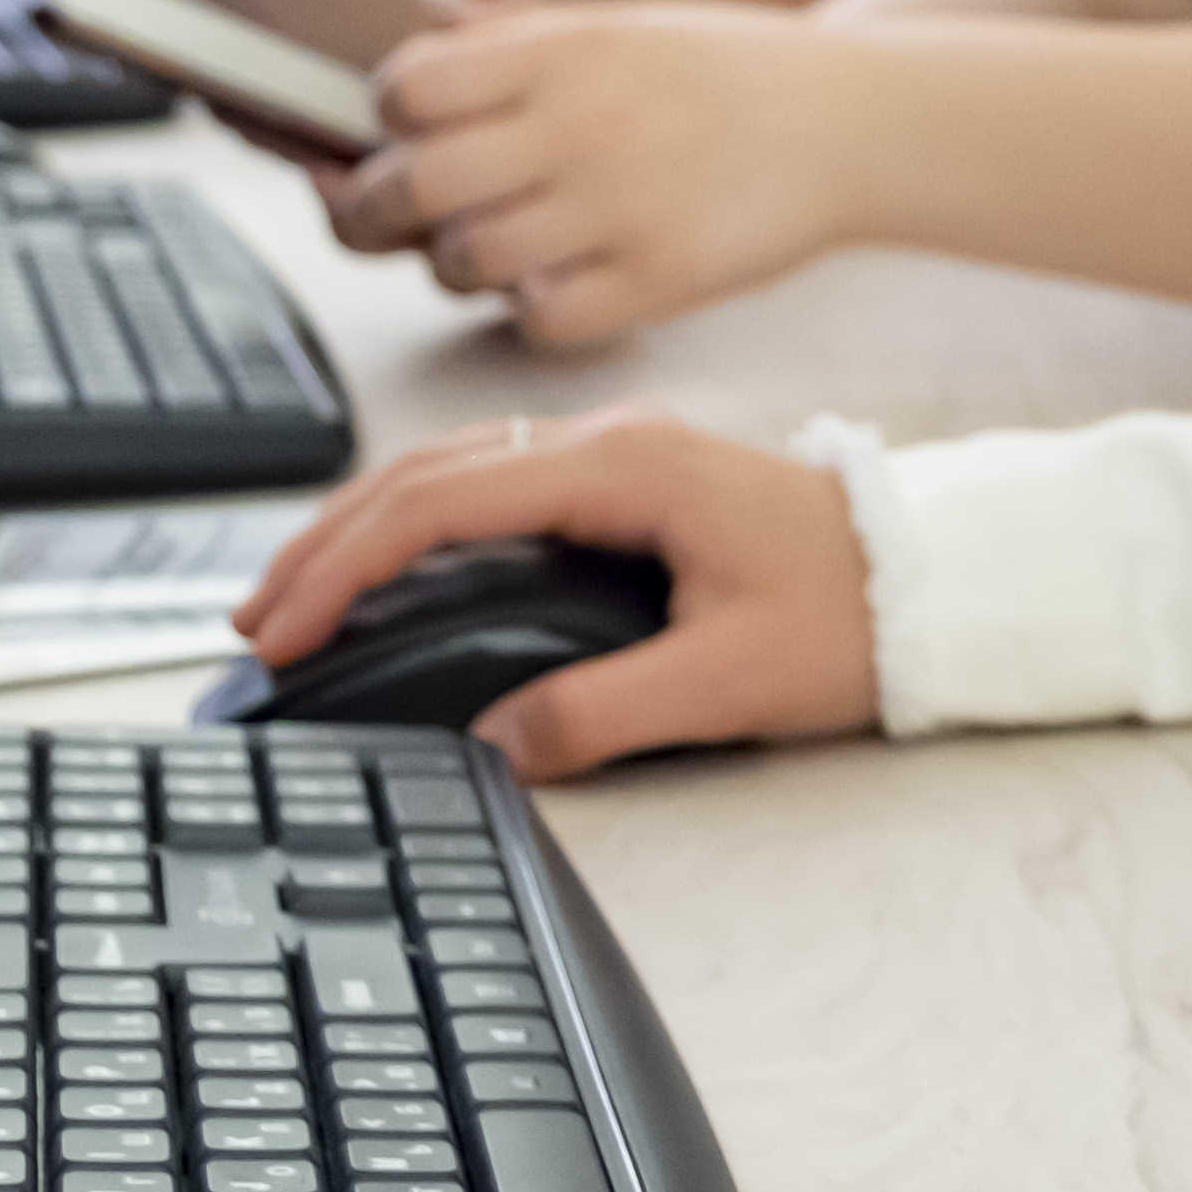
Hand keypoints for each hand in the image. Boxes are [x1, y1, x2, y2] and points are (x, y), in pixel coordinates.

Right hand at [232, 415, 876, 779]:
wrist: (935, 577)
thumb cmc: (852, 614)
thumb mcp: (729, 681)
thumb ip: (604, 712)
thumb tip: (497, 745)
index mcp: (623, 470)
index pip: (441, 504)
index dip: (347, 567)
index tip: (288, 629)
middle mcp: (606, 445)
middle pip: (424, 474)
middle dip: (326, 544)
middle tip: (256, 618)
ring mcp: (612, 456)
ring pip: (448, 472)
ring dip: (362, 528)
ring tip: (294, 596)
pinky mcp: (623, 484)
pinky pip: (487, 487)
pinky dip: (416, 525)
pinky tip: (385, 569)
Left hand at [330, 0, 862, 347]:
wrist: (858, 120)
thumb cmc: (730, 73)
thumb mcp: (624, 25)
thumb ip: (521, 25)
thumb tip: (430, 9)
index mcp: (564, 47)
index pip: (407, 85)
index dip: (389, 116)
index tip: (411, 131)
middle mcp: (581, 121)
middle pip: (410, 184)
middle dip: (377, 211)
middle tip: (393, 218)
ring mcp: (620, 204)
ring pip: (466, 262)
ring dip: (462, 266)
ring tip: (496, 249)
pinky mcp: (660, 277)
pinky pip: (541, 319)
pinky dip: (534, 312)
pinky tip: (560, 284)